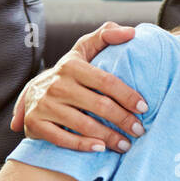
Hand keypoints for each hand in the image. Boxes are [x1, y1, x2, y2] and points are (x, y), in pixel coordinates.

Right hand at [11, 22, 145, 152]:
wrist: (36, 93)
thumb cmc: (73, 72)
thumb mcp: (85, 50)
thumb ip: (107, 36)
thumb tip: (132, 32)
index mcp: (71, 65)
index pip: (107, 81)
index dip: (128, 95)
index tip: (144, 107)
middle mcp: (56, 84)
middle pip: (99, 105)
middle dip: (124, 120)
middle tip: (140, 130)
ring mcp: (44, 104)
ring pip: (84, 125)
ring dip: (109, 137)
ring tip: (126, 144)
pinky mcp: (35, 123)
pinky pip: (63, 139)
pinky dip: (84, 145)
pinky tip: (101, 148)